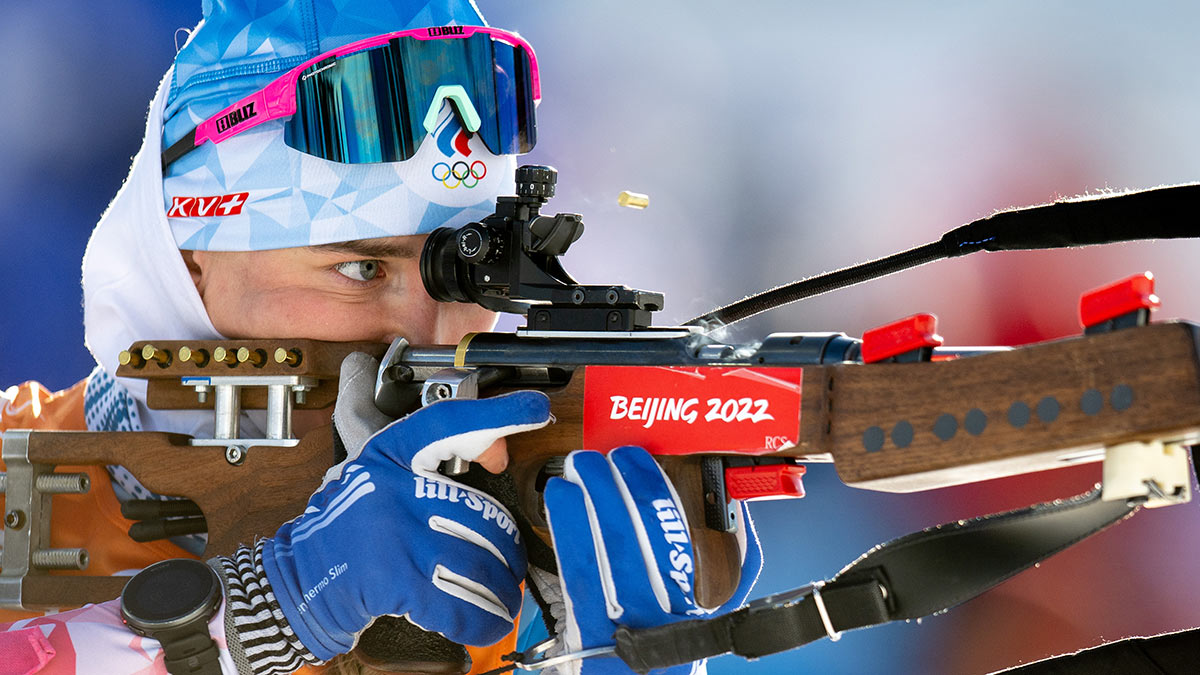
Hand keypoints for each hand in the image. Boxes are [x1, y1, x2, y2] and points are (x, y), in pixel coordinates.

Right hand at [261, 362, 551, 660]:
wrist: (297, 580)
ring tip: (504, 598)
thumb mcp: (380, 479)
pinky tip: (488, 623)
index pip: (450, 422)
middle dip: (506, 549)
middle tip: (510, 563)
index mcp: (388, 456)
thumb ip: (431, 463)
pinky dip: (483, 620)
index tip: (535, 409)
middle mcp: (392, 488)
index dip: (497, 414)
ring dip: (501, 590)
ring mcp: (395, 534)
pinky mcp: (395, 580)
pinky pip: (461, 604)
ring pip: (481, 561)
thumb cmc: (348, 530)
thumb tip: (497, 450)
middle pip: (482, 513)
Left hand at [542, 447, 761, 674]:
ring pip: (600, 550)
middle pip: (633, 538)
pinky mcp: (586, 626)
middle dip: (611, 488)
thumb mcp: (719, 602)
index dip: (650, 489)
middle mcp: (656, 614)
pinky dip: (566, 528)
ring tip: (576, 470)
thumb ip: (734, 556)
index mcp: (693, 602)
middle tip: (597, 457)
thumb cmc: (678, 633)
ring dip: (585, 501)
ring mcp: (619, 622)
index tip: (634, 458)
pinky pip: (575, 569)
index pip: (673, 534)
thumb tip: (734, 506)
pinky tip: (560, 501)